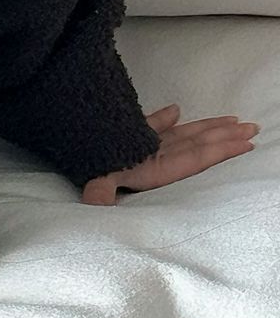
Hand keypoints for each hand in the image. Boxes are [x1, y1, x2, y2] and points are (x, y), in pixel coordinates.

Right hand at [80, 103, 259, 203]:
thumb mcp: (94, 176)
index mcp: (153, 167)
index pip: (194, 158)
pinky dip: (166, 118)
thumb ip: (98, 191)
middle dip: (224, 137)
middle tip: (252, 127)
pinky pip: (152, 126)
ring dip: (206, 128)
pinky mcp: (126, 134)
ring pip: (182, 135)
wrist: (65, 140)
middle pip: (197, 145)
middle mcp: (153, 157)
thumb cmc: (84, 161)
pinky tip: (177, 111)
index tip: (243, 143)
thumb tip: (96, 206)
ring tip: (232, 122)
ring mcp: (142, 146)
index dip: (220, 150)